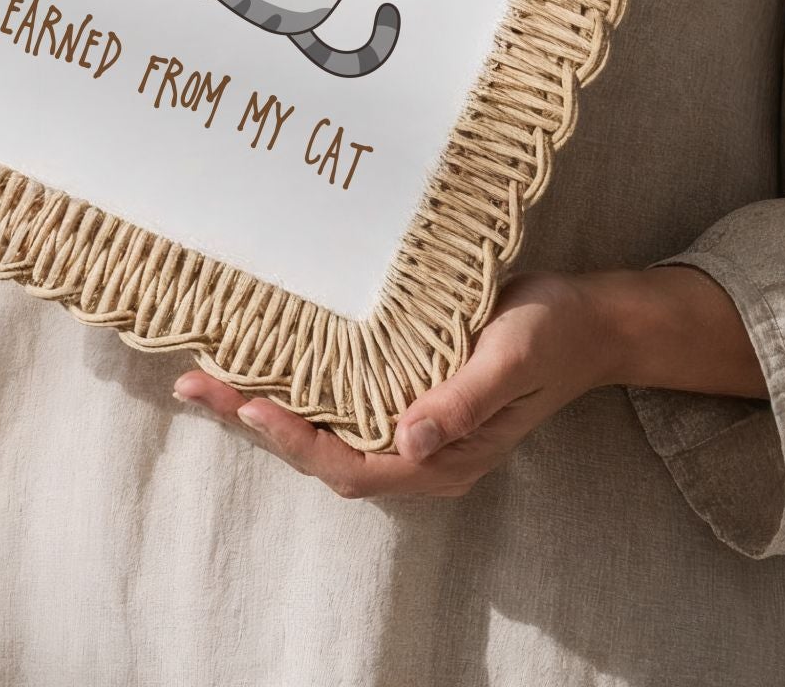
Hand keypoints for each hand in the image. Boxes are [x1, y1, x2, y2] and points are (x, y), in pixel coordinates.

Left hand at [172, 271, 616, 499]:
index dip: (296, 440)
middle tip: (195, 385)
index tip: (250, 404)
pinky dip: (296, 383)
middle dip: (257, 422)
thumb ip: (463, 403)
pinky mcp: (406, 391)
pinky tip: (265, 357)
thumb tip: (409, 441)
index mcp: (441, 459)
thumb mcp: (512, 359)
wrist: (589, 320)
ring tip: (208, 375)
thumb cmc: (551, 336)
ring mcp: (410, 424)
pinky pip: (339, 400)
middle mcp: (417, 452)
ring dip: (266, 404)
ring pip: (323, 427)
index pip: (351, 464)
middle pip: (322, 450)